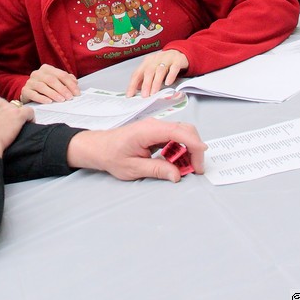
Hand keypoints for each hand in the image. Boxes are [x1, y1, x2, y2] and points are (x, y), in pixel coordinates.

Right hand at [20, 64, 78, 103]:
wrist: (29, 94)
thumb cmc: (45, 88)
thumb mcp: (56, 83)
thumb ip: (66, 80)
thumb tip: (75, 82)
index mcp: (47, 69)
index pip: (61, 74)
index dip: (70, 84)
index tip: (77, 93)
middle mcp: (37, 73)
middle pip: (52, 79)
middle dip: (62, 89)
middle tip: (70, 97)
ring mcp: (30, 81)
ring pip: (43, 86)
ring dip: (53, 94)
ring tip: (61, 100)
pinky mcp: (25, 91)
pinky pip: (34, 94)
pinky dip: (42, 98)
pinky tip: (49, 102)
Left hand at [66, 118, 206, 182]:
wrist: (99, 147)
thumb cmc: (112, 156)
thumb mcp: (133, 168)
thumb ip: (156, 170)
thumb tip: (177, 174)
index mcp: (147, 130)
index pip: (178, 132)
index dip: (193, 145)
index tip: (200, 161)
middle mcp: (154, 124)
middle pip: (185, 130)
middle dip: (195, 149)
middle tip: (195, 169)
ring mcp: (156, 127)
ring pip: (182, 133)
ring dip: (189, 150)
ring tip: (185, 168)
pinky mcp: (156, 132)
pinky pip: (175, 137)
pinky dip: (181, 149)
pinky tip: (177, 162)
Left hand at [127, 49, 188, 97]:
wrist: (179, 53)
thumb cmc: (164, 63)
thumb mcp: (153, 69)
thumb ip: (145, 78)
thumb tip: (137, 88)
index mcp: (147, 62)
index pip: (137, 73)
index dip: (132, 84)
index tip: (130, 94)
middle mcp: (155, 59)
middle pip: (148, 71)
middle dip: (145, 84)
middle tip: (144, 95)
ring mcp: (166, 59)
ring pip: (160, 71)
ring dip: (156, 82)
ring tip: (154, 92)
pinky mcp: (177, 61)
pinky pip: (174, 68)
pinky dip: (170, 76)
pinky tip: (168, 83)